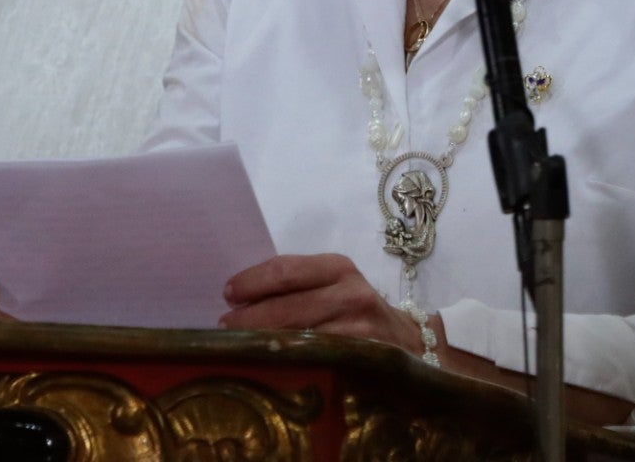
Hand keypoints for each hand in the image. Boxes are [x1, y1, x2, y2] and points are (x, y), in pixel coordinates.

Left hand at [220, 253, 422, 353]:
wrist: (411, 343)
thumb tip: (238, 300)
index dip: (252, 282)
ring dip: (264, 343)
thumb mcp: (335, 287)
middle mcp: (351, 294)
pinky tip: (272, 366)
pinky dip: (289, 363)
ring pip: (299, 336)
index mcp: (339, 268)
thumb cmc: (357, 312)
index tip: (227, 294)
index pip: (285, 270)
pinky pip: (317, 361)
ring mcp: (359, 330)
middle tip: (223, 328)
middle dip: (248, 318)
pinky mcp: (363, 360)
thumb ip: (297, 288)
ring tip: (240, 347)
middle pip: (287, 305)